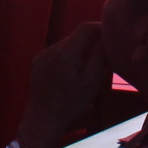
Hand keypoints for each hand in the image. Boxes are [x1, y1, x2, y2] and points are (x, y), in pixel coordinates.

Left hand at [17, 23, 107, 147]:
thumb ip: (99, 57)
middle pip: (75, 37)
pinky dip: (66, 57)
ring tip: (86, 67)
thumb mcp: (91, 82)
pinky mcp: (36, 62)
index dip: (99, 27)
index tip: (110, 34)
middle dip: (89, 42)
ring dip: (78, 50)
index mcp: (66, 52)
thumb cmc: (71, 103)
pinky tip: (70, 73)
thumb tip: (106, 38)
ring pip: (66, 45)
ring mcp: (42, 55)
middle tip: (102, 55)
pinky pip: (55, 53)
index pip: (84, 28)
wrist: (43, 119)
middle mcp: (51, 49)